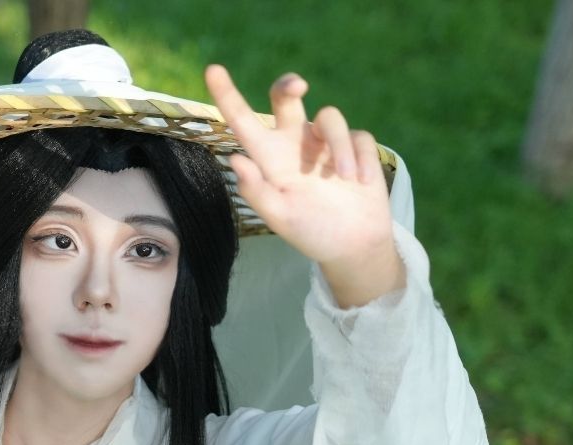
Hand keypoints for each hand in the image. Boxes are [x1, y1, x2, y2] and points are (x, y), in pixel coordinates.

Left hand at [204, 65, 392, 267]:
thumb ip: (257, 192)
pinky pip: (358, 136)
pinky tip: (360, 182)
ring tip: (344, 179)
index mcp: (270, 158)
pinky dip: (360, 158)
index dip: (228, 95)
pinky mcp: (355, 146)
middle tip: (297, 87)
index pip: (244, 122)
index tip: (212, 70)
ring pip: (329, 117)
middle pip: (286, 98)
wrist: (353, 246)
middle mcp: (295, 143)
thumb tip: (235, 160)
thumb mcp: (280, 219)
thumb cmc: (311, 232)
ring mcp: (325, 143)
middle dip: (289, 85)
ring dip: (339, 146)